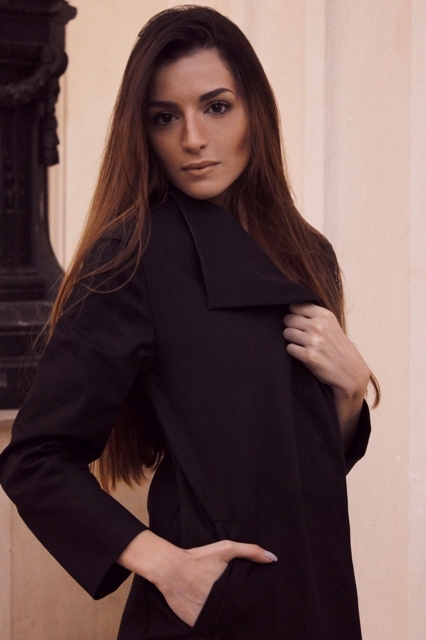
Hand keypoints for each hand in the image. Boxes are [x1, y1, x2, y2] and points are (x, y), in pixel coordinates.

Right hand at [117, 530, 276, 627]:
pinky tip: (212, 617)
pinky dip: (211, 624)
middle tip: (239, 609)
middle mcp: (220, 608)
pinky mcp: (195, 624)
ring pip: (223, 623)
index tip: (253, 606)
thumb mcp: (225, 549)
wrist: (170, 568)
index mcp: (230, 593)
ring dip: (225, 620)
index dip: (251, 607)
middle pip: (237, 616)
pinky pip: (208, 628)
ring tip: (226, 614)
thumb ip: (250, 551)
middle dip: (239, 614)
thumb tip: (273, 558)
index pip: (248, 606)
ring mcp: (207, 618)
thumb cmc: (198, 557)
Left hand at [283, 303, 369, 444]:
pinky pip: (289, 348)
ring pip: (286, 333)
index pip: (295, 305)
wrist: (351, 372)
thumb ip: (313, 316)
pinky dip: (294, 352)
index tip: (299, 321)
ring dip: (291, 340)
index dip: (294, 314)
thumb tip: (290, 309)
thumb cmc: (338, 348)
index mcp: (325, 315)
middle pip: (288, 319)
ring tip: (303, 345)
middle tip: (299, 335)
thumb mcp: (331, 325)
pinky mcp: (308, 356)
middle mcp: (319, 326)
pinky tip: (304, 355)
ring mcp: (313, 341)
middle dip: (291, 327)